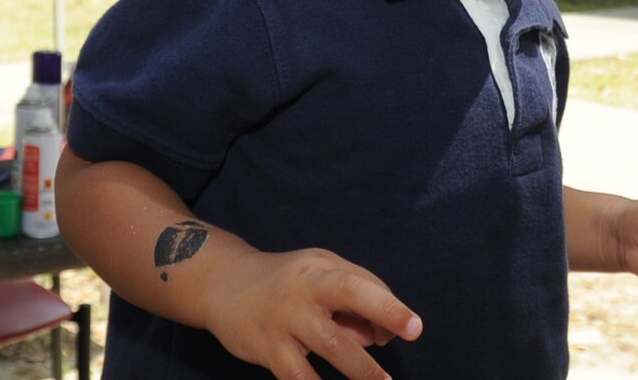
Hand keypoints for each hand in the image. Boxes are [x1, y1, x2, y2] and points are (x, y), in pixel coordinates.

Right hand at [202, 247, 422, 379]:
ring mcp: (285, 319)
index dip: (389, 305)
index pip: (362, 283)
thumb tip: (381, 336)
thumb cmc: (286, 281)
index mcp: (322, 268)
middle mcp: (304, 288)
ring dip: (361, 369)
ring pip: (331, 345)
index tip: (414, 328)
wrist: (223, 285)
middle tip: (410, 338)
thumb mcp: (319, 272)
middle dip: (383, 318)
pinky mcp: (268, 349)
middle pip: (349, 298)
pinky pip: (299, 378)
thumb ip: (353, 298)